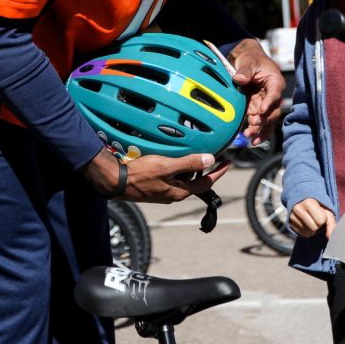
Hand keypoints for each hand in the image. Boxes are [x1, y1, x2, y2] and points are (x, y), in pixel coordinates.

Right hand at [81, 149, 230, 203]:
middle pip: (196, 182)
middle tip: (211, 153)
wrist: (116, 182)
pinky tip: (173, 157)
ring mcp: (164, 191)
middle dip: (204, 168)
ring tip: (191, 151)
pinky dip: (177, 168)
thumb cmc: (140, 175)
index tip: (228, 162)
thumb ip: (188, 163)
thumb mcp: (166, 166)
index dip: (218, 172)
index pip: (206, 183)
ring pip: (184, 179)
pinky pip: (172, 177)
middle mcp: (174, 194)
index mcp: (180, 192)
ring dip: (190, 167)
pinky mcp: (156, 186)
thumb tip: (209, 160)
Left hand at [229, 38, 285, 144]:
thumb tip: (238, 79)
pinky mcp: (257, 109)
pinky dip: (257, 131)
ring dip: (260, 129)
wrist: (245, 60)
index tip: (262, 110)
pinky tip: (251, 140)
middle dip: (264, 119)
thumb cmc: (250, 58)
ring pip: (267, 120)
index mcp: (274, 82)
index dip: (269, 102)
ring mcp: (265, 104)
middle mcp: (272, 95)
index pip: (275, 93)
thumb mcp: (247, 61)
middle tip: (252, 123)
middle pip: (273, 110)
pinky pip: (259, 123)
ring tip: (249, 136)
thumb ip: (244, 71)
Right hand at [289, 198, 335, 237]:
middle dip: (318, 225)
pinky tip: (306, 223)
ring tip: (311, 220)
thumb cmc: (317, 205)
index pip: (321, 221)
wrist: (302, 199)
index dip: (324, 219)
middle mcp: (297, 209)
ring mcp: (291, 217)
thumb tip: (330, 236)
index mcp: (308, 202)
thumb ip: (331, 222)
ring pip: (308, 233)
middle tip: (316, 217)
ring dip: (313, 230)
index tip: (321, 213)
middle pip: (314, 228)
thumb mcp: (326, 209)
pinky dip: (307, 231)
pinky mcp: (289, 224)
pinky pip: (302, 234)